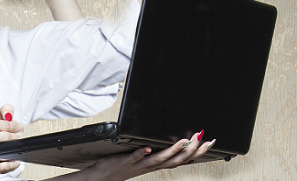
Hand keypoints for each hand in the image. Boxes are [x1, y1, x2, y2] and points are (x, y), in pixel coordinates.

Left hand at [0, 104, 23, 173]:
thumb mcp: (1, 113)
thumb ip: (6, 110)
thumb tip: (8, 115)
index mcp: (16, 127)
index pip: (6, 125)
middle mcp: (18, 139)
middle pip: (5, 138)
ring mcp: (16, 152)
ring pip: (7, 153)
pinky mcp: (13, 163)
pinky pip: (8, 166)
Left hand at [76, 130, 215, 180]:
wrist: (105, 176)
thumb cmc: (125, 166)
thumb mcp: (147, 161)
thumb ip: (162, 155)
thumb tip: (179, 150)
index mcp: (158, 164)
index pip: (182, 159)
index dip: (196, 152)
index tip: (209, 143)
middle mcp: (151, 165)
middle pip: (175, 159)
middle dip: (190, 150)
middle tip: (201, 139)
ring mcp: (140, 164)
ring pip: (159, 159)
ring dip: (171, 151)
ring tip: (182, 141)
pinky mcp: (126, 161)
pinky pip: (135, 157)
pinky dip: (142, 153)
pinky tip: (147, 148)